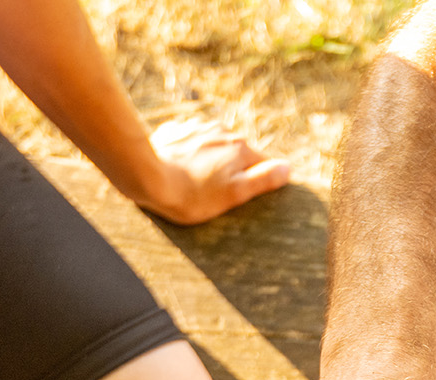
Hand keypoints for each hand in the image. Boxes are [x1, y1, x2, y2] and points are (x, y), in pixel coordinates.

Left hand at [134, 117, 290, 224]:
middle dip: (232, 170)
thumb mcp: (234, 194)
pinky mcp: (175, 130)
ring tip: (195, 182)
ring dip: (210, 160)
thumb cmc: (192, 194)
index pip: (264, 164)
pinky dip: (189, 154)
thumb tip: (288, 168)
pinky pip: (190, 142)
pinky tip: (178, 169)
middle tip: (215, 194)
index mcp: (240, 148)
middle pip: (238, 153)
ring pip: (214, 145)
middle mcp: (222, 131)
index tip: (245, 196)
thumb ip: (263, 180)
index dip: (258, 181)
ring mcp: (197, 128)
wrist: (147, 177)